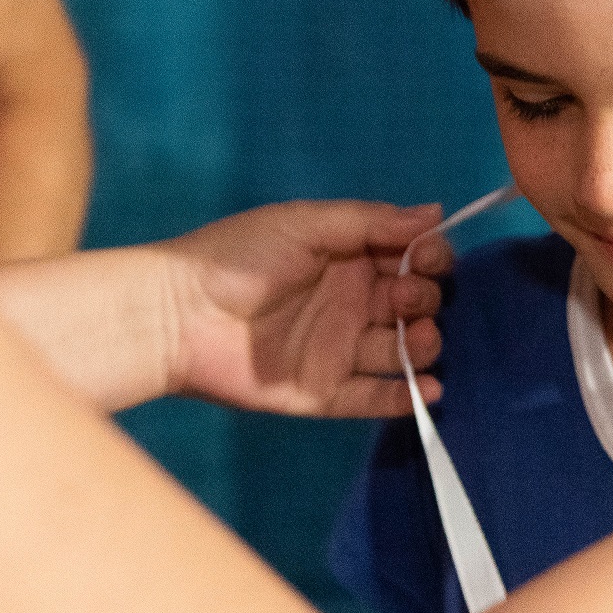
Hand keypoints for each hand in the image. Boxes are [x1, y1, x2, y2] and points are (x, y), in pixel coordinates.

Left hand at [163, 200, 448, 417]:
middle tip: (408, 297)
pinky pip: (375, 398)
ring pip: (403, 351)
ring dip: (425, 344)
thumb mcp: (306, 223)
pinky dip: (407, 397)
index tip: (430, 256)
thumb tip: (437, 214)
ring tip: (418, 337)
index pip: (411, 258)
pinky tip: (429, 387)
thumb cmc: (235, 257)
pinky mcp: (324, 392)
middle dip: (426, 299)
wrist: (175, 315)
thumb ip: (371, 220)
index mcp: (349, 259)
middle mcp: (351, 303)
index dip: (431, 257)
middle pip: (414, 304)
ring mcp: (339, 349)